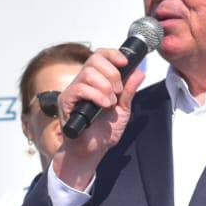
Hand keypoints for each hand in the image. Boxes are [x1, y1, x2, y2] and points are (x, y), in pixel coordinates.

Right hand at [52, 48, 143, 190]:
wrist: (92, 151)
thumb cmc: (104, 131)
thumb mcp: (123, 109)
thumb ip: (129, 90)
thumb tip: (139, 72)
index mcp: (96, 81)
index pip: (100, 56)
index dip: (113, 54)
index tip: (125, 62)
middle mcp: (83, 82)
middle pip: (94, 60)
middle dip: (112, 73)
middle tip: (118, 92)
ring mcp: (73, 91)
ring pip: (88, 73)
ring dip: (105, 87)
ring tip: (110, 103)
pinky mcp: (66, 102)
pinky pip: (80, 88)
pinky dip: (96, 95)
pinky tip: (104, 106)